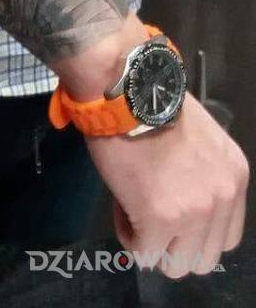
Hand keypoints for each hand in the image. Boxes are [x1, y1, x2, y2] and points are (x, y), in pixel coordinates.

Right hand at [86, 91, 249, 278]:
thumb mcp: (200, 140)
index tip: (171, 210)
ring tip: (134, 208)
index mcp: (234, 176)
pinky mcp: (160, 219)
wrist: (129, 91)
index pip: (225, 236)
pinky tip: (122, 205)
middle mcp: (222, 197)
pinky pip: (143, 253)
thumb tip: (182, 199)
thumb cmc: (154, 105)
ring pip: (175, 265)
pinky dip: (129, 236)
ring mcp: (194, 212)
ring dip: (153, 243)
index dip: (194, 230)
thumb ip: (203, 174)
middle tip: (150, 211)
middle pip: (203, 257)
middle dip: (174, 242)